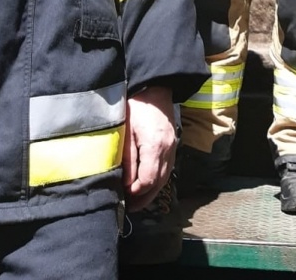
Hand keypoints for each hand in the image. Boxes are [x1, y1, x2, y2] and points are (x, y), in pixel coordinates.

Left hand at [122, 86, 175, 210]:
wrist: (155, 89)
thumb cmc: (137, 107)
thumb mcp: (127, 131)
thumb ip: (128, 159)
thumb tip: (127, 184)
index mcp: (155, 146)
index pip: (149, 180)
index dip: (136, 192)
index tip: (123, 196)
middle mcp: (168, 150)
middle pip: (159, 183)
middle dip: (143, 198)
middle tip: (127, 207)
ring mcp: (173, 148)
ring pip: (164, 179)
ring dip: (150, 192)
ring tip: (135, 201)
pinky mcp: (172, 146)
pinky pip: (167, 170)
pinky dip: (157, 181)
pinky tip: (145, 185)